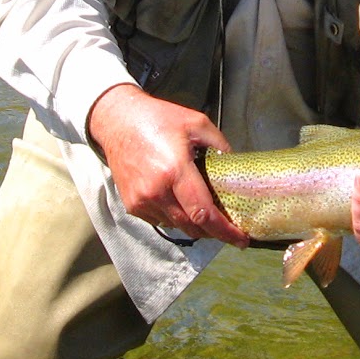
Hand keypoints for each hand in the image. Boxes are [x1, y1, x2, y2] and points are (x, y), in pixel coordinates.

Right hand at [86, 84, 248, 246]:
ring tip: (206, 212)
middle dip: (214, 233)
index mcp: (175, 171)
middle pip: (192, 226)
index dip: (225, 230)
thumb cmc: (158, 119)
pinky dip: (175, 217)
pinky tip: (181, 203)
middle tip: (230, 230)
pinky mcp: (132, 205)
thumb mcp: (197, 122)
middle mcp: (156, 191)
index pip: (203, 213)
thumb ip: (220, 145)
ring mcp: (141, 201)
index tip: (242, 239)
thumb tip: (235, 167)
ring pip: (176, 226)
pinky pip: (160, 220)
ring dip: (194, 224)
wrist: (117, 121)